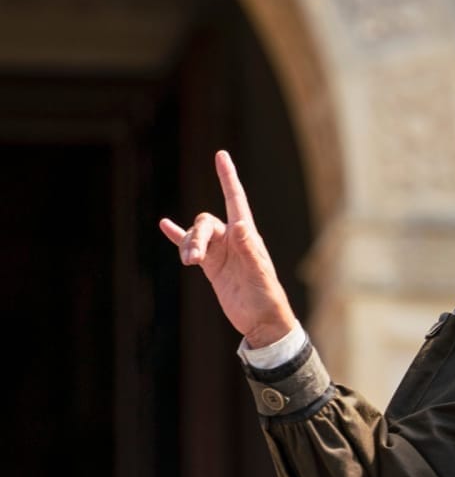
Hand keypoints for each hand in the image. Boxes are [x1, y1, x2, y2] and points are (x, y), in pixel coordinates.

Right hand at [159, 151, 297, 347]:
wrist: (261, 321)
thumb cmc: (267, 298)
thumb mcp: (259, 274)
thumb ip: (248, 250)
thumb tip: (240, 224)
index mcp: (248, 236)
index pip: (235, 200)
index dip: (228, 177)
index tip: (221, 155)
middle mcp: (233, 240)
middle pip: (206, 222)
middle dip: (195, 236)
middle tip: (191, 260)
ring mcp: (220, 252)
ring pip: (195, 235)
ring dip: (186, 245)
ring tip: (188, 263)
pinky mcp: (211, 266)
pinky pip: (190, 246)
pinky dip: (177, 236)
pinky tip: (164, 224)